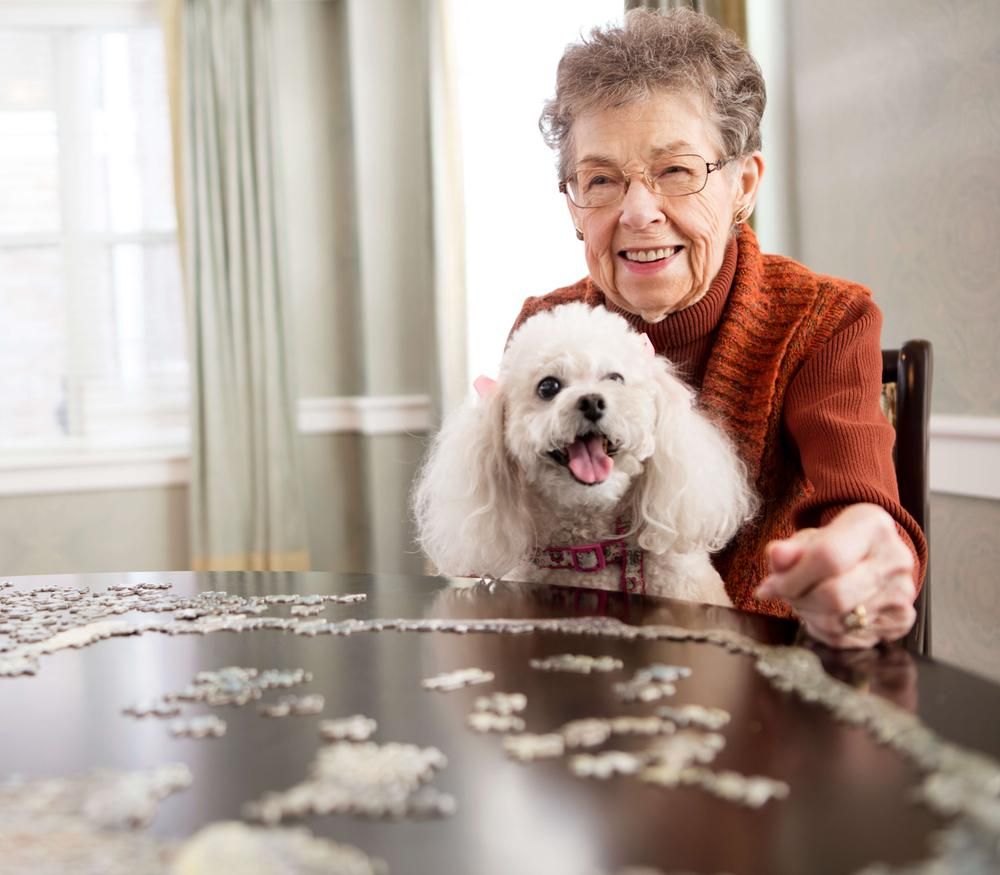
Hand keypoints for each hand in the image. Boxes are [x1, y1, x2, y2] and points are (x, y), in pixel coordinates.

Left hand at [755, 504, 916, 648]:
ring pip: (839, 622)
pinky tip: (820, 614)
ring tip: (803, 601)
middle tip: (786, 594)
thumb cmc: (835, 544)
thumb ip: (789, 549)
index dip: (793, 578)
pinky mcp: (902, 619)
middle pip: (835, 595)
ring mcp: (902, 592)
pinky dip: (824, 631)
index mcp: (872, 526)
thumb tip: (775, 556)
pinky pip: (849, 639)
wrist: (871, 556)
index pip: (827, 557)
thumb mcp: (809, 538)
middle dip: (799, 600)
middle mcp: (895, 559)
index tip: (772, 585)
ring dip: (809, 616)